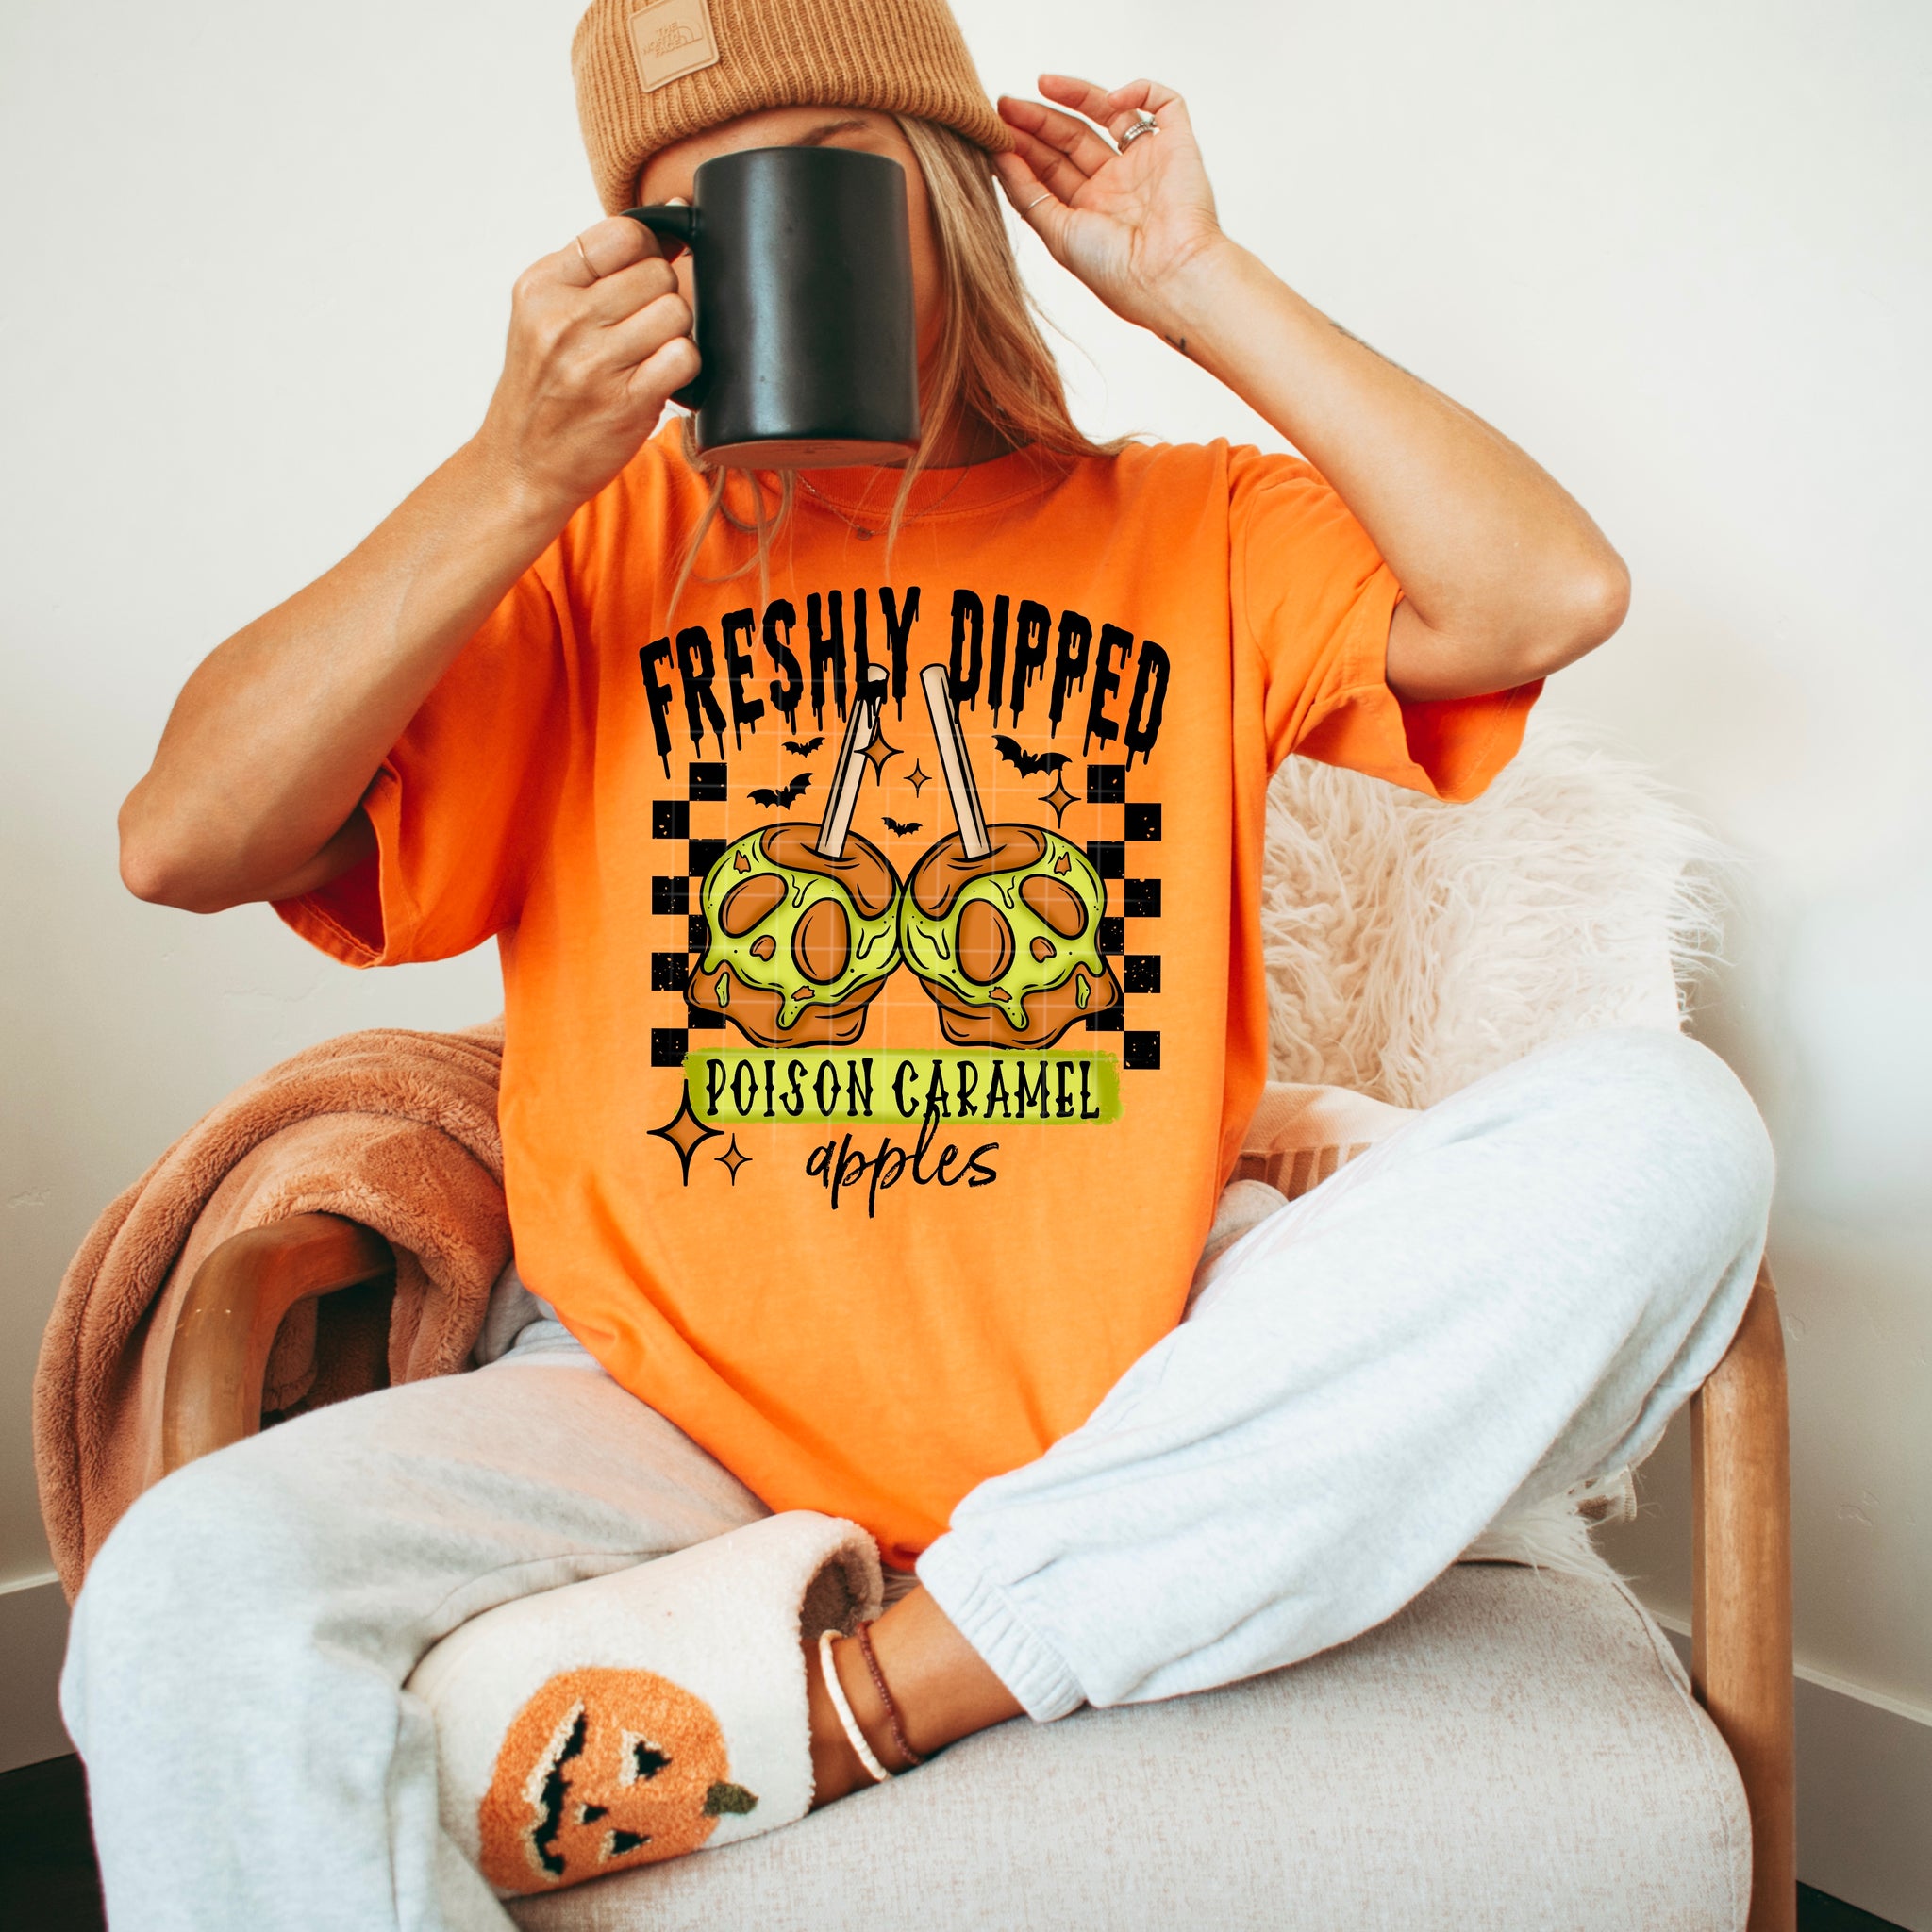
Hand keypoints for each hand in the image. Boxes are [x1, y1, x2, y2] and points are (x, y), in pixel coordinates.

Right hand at [475, 213, 698, 517]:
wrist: (521, 465)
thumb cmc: (543, 389)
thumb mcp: (544, 316)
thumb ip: (597, 270)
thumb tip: (673, 219)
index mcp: (542, 286)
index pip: (622, 234)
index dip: (648, 250)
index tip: (644, 275)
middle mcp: (564, 319)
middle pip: (657, 274)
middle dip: (662, 298)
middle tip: (642, 329)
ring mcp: (595, 362)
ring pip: (676, 312)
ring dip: (674, 334)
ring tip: (648, 355)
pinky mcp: (626, 401)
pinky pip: (684, 357)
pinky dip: (683, 367)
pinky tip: (659, 378)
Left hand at [994, 77, 1227, 348]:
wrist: (1169, 276)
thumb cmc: (1116, 270)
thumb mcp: (1057, 233)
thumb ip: (1026, 193)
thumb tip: (997, 155)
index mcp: (1090, 212)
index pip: (1051, 168)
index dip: (1024, 147)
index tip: (995, 129)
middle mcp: (1117, 186)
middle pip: (1073, 139)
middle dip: (1039, 121)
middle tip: (1006, 105)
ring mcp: (1147, 163)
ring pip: (1109, 113)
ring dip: (1075, 95)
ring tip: (1041, 84)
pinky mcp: (1178, 145)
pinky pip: (1164, 103)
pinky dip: (1139, 91)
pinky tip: (1110, 100)